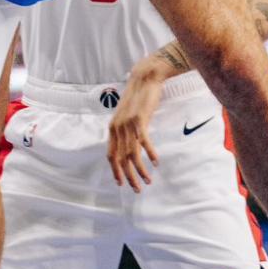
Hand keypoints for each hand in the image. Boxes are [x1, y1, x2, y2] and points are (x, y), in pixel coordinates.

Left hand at [106, 65, 163, 190]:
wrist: (144, 79)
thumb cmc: (138, 99)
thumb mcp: (128, 117)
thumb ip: (126, 131)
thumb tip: (129, 148)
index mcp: (113, 128)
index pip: (111, 154)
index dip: (115, 170)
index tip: (122, 183)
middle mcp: (117, 127)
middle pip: (120, 158)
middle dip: (128, 176)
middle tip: (137, 189)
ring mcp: (127, 124)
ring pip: (132, 154)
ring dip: (140, 170)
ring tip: (148, 181)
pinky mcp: (139, 120)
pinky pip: (144, 142)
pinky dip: (150, 154)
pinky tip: (156, 162)